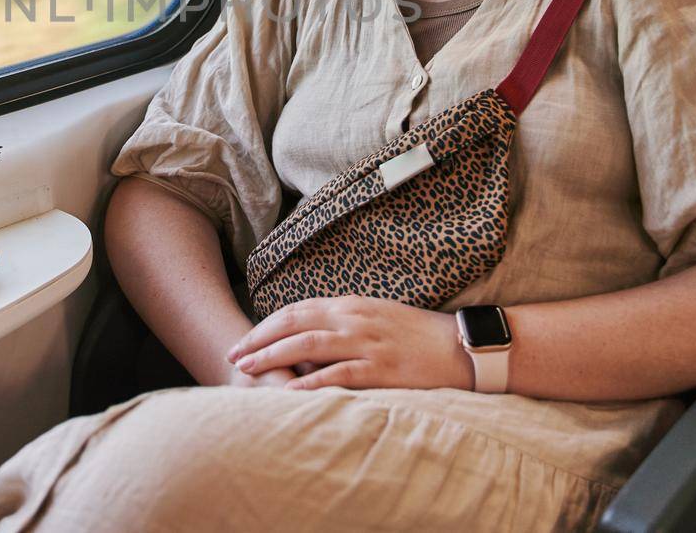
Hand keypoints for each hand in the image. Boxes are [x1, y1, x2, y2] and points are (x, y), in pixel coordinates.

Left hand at [225, 295, 472, 390]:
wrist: (461, 347)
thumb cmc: (418, 335)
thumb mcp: (377, 318)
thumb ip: (344, 324)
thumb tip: (310, 341)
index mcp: (352, 305)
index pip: (297, 310)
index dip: (267, 324)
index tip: (244, 339)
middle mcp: (354, 319)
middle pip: (294, 323)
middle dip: (259, 339)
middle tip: (234, 356)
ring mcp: (367, 343)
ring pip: (308, 345)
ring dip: (273, 357)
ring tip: (248, 370)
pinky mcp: (381, 369)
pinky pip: (338, 374)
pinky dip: (310, 382)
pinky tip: (288, 392)